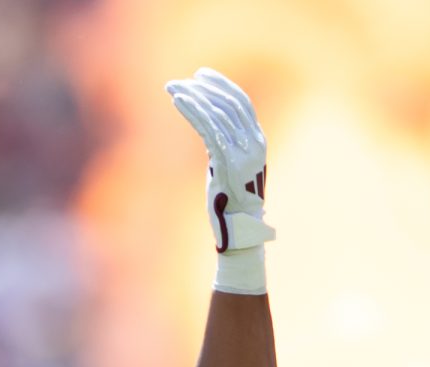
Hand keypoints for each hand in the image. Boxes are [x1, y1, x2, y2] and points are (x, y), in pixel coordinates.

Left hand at [166, 68, 272, 252]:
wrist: (239, 229)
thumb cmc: (230, 201)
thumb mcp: (230, 168)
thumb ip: (225, 146)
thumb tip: (209, 130)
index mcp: (257, 141)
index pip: (241, 103)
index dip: (221, 85)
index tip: (200, 75)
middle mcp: (254, 142)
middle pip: (229, 103)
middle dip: (203, 88)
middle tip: (179, 81)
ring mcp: (243, 152)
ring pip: (217, 113)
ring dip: (193, 97)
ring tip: (172, 88)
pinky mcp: (227, 162)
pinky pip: (209, 129)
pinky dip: (193, 111)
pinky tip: (178, 101)